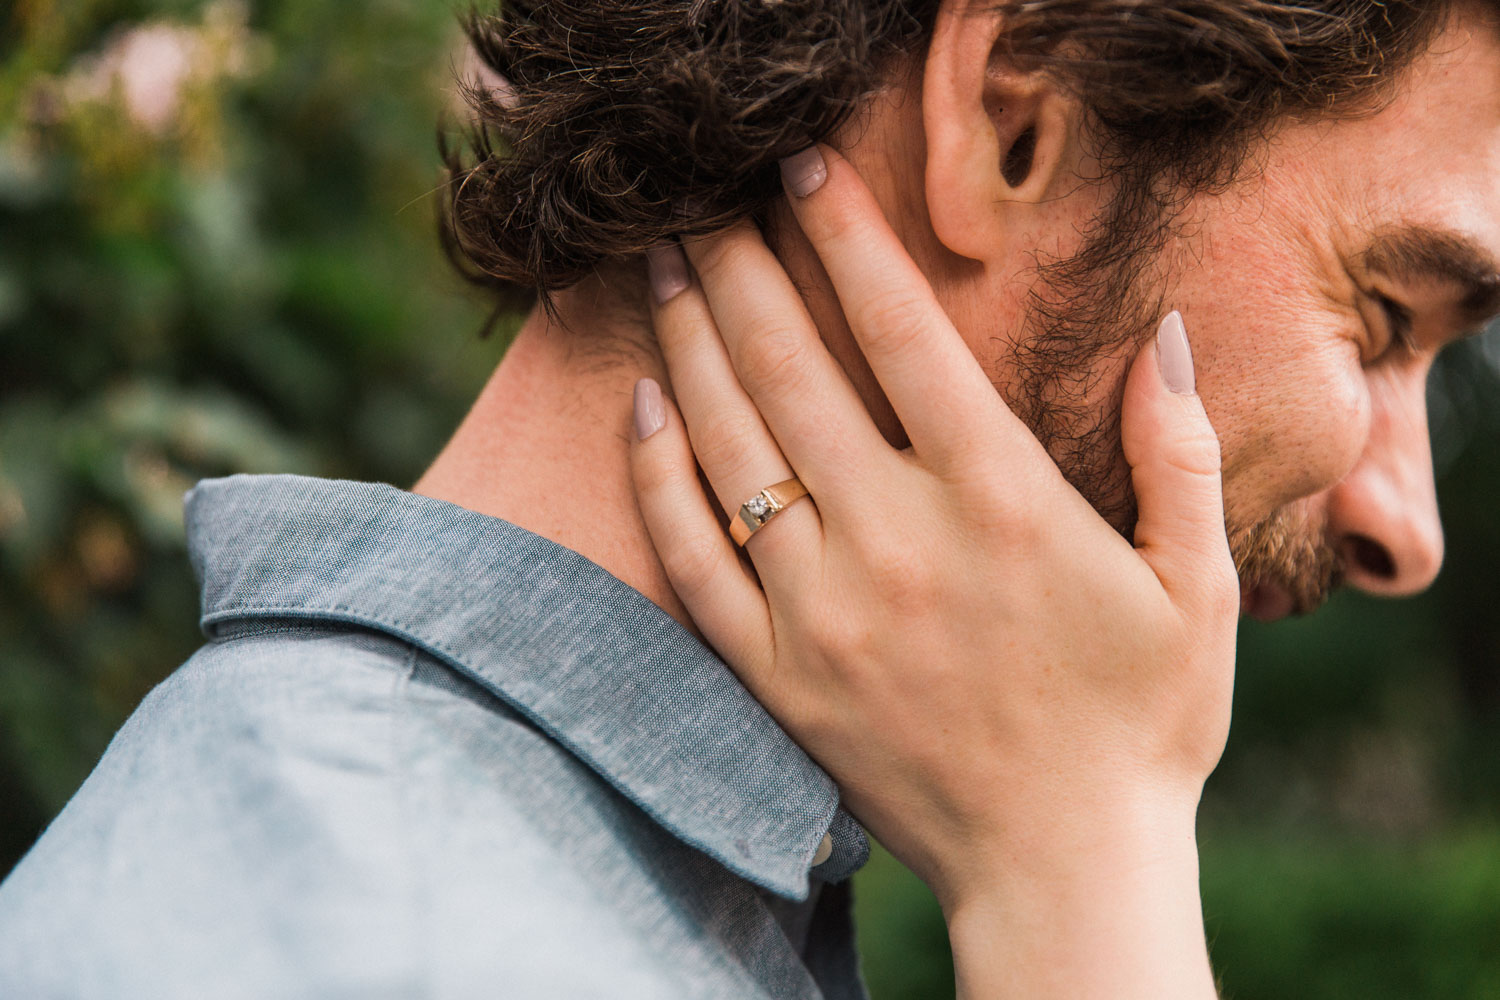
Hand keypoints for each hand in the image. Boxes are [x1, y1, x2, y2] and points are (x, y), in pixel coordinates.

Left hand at [629, 145, 1236, 997]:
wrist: (1061, 867)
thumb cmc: (1142, 724)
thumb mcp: (1199, 587)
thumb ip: (1179, 452)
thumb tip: (1168, 332)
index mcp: (1002, 503)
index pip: (902, 334)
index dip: (847, 238)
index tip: (802, 174)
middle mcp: (898, 540)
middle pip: (791, 368)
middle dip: (740, 269)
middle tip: (700, 202)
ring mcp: (823, 608)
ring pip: (731, 445)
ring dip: (687, 344)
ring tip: (661, 271)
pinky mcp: (776, 671)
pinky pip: (692, 554)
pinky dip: (658, 474)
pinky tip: (643, 406)